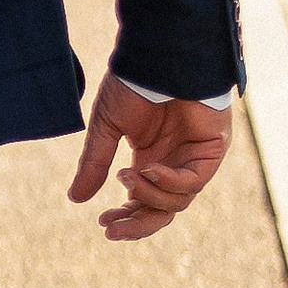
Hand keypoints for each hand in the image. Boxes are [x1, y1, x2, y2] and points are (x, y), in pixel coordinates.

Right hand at [67, 74, 232, 240]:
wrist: (160, 57)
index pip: (142, 202)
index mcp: (150, 160)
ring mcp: (195, 159)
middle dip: (138, 224)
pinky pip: (193, 182)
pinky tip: (148, 168)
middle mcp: (174, 164)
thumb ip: (95, 164)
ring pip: (177, 202)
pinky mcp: (212, 151)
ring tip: (126, 177)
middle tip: (112, 229)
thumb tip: (75, 199)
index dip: (126, 218)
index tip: (102, 223)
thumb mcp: (107, 129)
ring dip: (148, 196)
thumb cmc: (134, 85)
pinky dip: (169, 182)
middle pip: (162, 211)